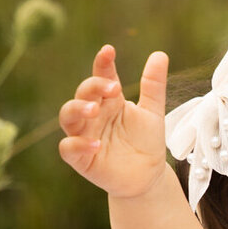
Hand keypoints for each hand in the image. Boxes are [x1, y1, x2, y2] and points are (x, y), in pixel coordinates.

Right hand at [58, 45, 170, 199]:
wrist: (148, 177)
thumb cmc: (146, 143)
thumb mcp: (153, 113)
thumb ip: (153, 86)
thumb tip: (160, 54)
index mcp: (109, 101)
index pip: (101, 76)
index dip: (102, 63)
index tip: (108, 51)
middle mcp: (93, 115)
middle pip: (82, 93)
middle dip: (93, 87)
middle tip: (113, 89)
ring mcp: (84, 135)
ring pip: (67, 116)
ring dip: (77, 109)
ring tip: (94, 109)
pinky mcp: (81, 159)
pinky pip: (69, 148)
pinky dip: (78, 144)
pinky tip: (96, 144)